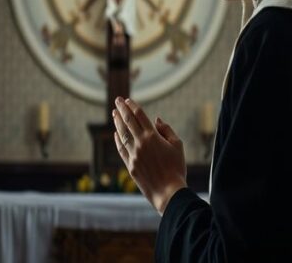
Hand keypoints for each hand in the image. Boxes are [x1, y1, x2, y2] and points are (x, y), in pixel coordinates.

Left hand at [113, 97, 186, 214]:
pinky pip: (121, 149)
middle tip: (117, 100)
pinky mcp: (130, 166)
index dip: (133, 106)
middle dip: (122, 109)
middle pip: (128, 122)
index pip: (140, 116)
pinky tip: (116, 134)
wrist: (169, 192)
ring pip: (122, 134)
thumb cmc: (177, 168)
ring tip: (114, 114)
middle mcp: (140, 143)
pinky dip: (118, 140)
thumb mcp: (177, 146)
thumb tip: (156, 120)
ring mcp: (133, 155)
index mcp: (153, 137)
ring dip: (117, 122)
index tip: (127, 100)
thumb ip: (166, 130)